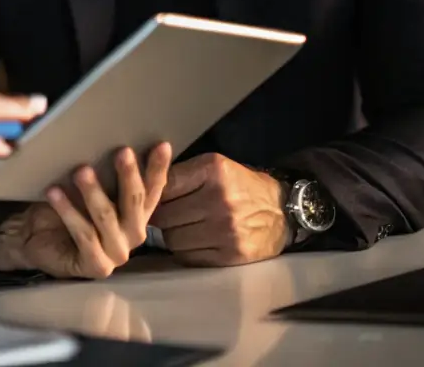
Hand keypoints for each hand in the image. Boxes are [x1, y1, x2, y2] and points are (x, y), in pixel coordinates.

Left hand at [0, 142, 170, 278]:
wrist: (34, 236)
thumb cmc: (65, 204)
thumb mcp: (90, 184)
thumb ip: (106, 171)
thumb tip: (113, 138)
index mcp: (137, 213)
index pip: (153, 189)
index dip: (158, 168)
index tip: (161, 145)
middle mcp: (132, 234)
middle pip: (135, 202)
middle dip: (129, 175)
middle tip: (122, 151)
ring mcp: (116, 253)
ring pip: (107, 217)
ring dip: (93, 192)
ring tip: (81, 170)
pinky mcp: (96, 266)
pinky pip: (83, 234)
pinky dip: (68, 211)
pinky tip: (54, 192)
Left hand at [151, 153, 288, 266]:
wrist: (282, 211)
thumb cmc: (241, 186)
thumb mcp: (215, 167)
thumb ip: (182, 174)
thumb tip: (140, 184)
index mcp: (213, 170)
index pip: (163, 184)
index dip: (151, 193)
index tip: (148, 196)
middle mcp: (219, 200)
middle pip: (164, 215)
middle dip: (160, 216)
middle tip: (164, 214)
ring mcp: (226, 230)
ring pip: (172, 239)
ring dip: (172, 234)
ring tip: (182, 226)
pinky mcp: (231, 254)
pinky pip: (188, 256)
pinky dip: (186, 250)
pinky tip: (196, 239)